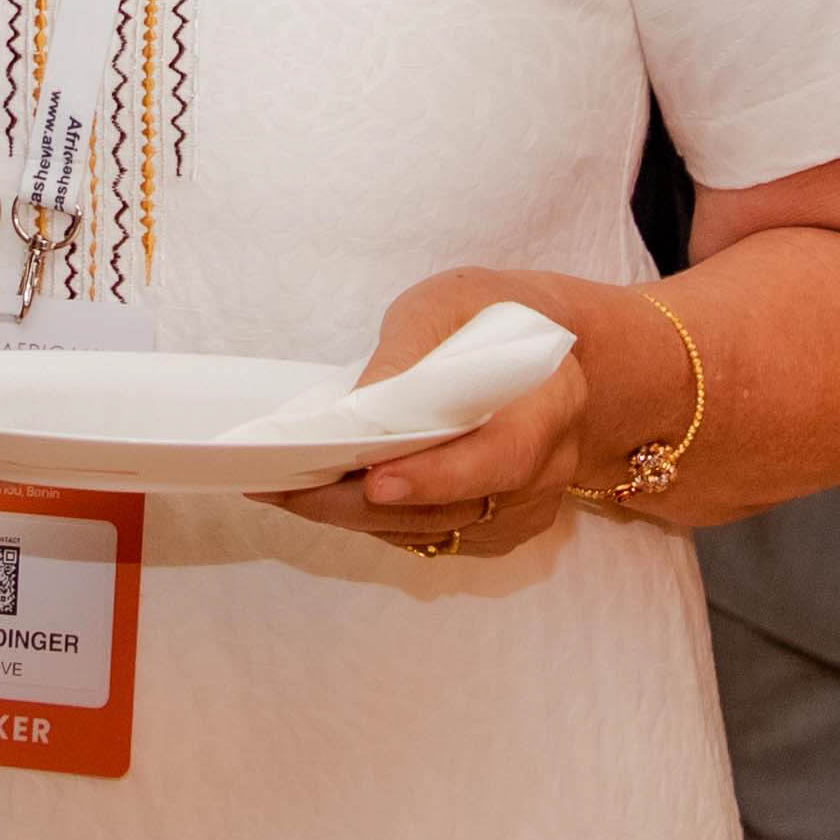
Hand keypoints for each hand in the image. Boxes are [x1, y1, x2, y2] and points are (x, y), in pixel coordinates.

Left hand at [258, 266, 629, 561]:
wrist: (557, 350)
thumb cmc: (499, 315)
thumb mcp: (454, 302)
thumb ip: (411, 349)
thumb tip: (357, 407)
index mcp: (550, 403)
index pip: (500, 457)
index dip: (438, 477)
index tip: (375, 480)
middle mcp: (546, 472)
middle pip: (449, 509)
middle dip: (361, 503)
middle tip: (284, 487)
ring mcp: (524, 511)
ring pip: (431, 532)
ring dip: (355, 516)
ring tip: (283, 489)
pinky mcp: (499, 530)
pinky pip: (430, 537)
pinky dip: (376, 521)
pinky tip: (326, 495)